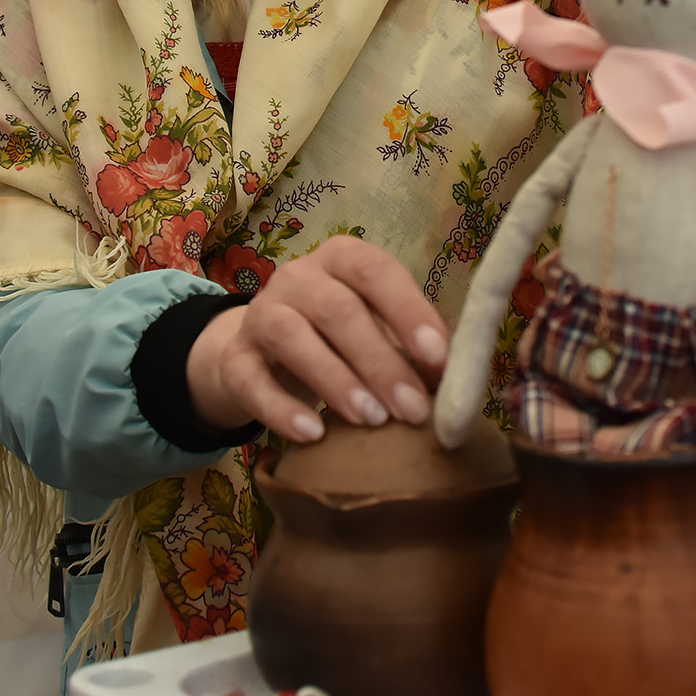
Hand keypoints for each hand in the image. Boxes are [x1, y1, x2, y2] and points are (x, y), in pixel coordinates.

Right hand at [185, 236, 449, 442]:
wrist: (260, 356)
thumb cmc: (337, 339)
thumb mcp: (376, 329)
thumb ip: (412, 345)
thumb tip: (460, 378)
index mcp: (342, 260)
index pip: (376, 271)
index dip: (408, 311)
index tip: (438, 358)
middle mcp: (297, 277)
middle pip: (338, 310)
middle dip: (380, 362)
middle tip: (413, 409)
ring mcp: (260, 314)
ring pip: (291, 337)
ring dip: (335, 380)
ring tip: (370, 420)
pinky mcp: (234, 358)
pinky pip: (250, 381)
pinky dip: (280, 409)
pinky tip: (311, 435)